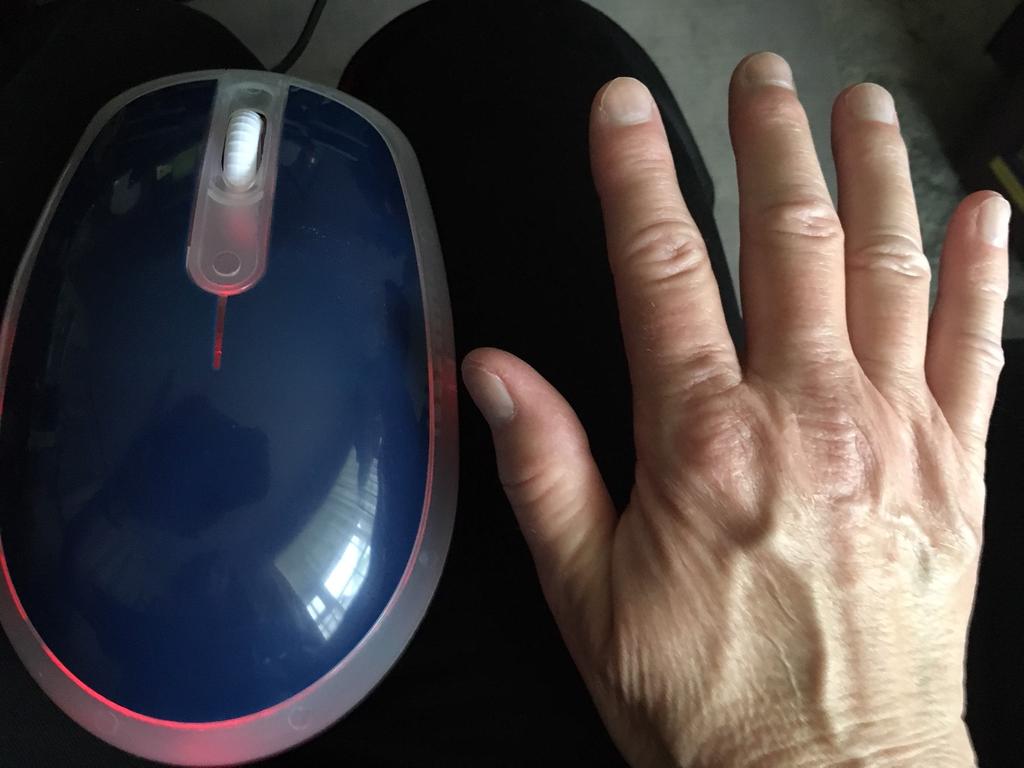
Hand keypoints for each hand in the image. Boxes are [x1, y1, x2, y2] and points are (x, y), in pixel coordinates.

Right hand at [460, 52, 1008, 766]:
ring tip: (863, 105)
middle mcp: (805, 413)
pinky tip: (980, 212)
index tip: (622, 111)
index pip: (661, 267)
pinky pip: (981, 346)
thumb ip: (542, 466)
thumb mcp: (585, 591)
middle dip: (771, 141)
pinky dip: (982, 270)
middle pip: (790, 237)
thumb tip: (494, 373)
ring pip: (890, 266)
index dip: (635, 175)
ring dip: (877, 172)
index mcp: (703, 439)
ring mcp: (893, 433)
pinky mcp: (955, 470)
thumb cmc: (707, 696)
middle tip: (761, 77)